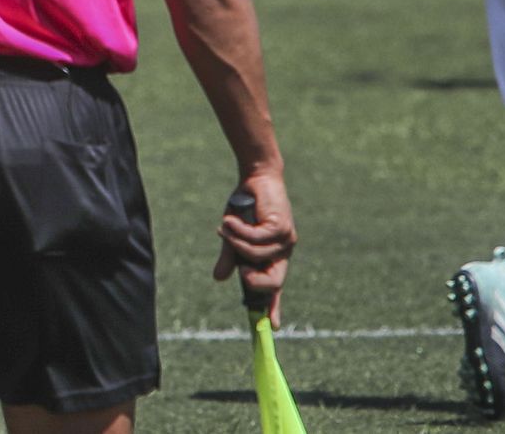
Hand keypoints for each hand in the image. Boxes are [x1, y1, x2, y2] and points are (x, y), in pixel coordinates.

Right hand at [213, 171, 296, 326]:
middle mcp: (283, 252)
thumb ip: (229, 257)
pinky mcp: (281, 227)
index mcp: (274, 257)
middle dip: (253, 281)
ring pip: (257, 257)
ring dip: (235, 243)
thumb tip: (218, 279)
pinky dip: (237, 231)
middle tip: (240, 270)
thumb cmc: (244, 207)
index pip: (274, 287)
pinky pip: (255, 239)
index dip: (272, 307)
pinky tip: (230, 218)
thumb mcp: (233, 237)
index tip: (271, 326)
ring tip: (226, 225)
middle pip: (274, 282)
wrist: (255, 178)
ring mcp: (286, 240)